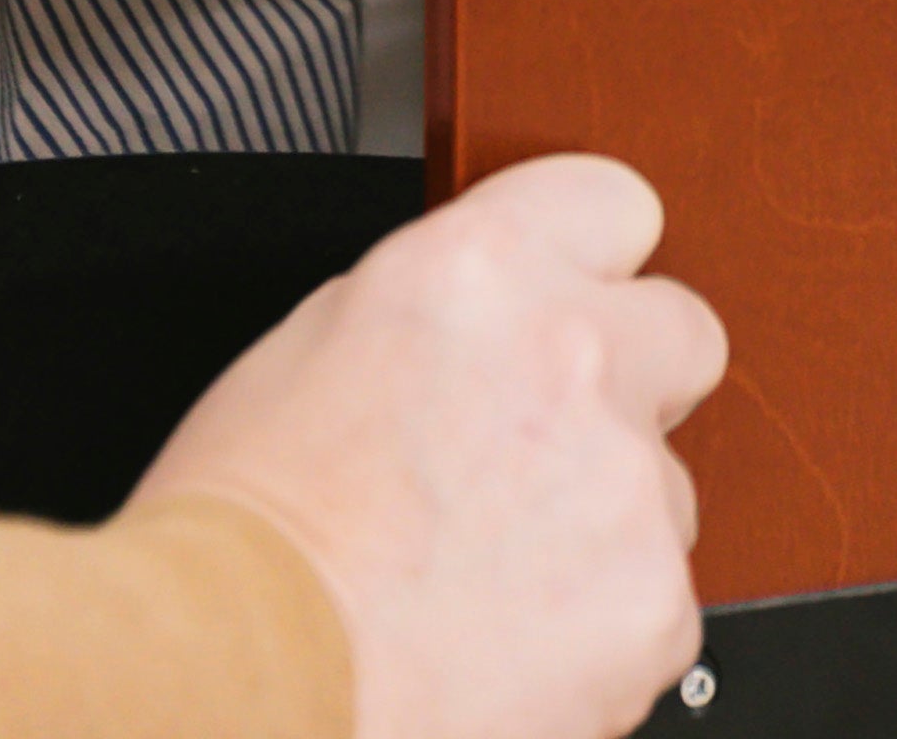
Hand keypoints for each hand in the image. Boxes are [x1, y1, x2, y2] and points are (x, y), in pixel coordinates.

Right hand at [135, 156, 722, 738]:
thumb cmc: (232, 556)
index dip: (592, 270)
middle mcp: (572, 354)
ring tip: (481, 588)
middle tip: (538, 465)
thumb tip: (497, 318)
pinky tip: (500, 655)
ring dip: (603, 528)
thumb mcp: (313, 353)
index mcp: (483, 268)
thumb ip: (445, 310)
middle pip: (679, 336)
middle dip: (629, 394)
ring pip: (662, 488)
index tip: (578, 310)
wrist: (216, 705)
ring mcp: (622, 480)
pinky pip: (656, 604)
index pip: (615, 206)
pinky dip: (598, 637)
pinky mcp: (649, 602)